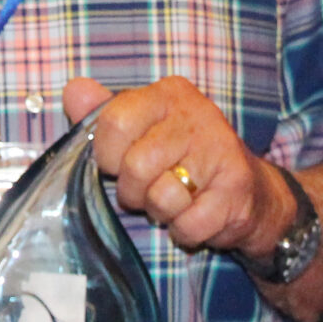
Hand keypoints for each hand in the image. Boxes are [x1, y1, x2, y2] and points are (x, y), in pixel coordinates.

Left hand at [62, 76, 288, 265]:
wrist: (249, 191)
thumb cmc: (182, 158)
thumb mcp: (142, 129)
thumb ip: (104, 112)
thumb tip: (73, 90)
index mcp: (168, 94)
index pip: (114, 122)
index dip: (107, 155)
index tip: (118, 163)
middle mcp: (197, 114)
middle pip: (135, 166)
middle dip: (133, 191)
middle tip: (149, 189)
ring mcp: (221, 150)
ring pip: (161, 197)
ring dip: (160, 211)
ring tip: (174, 201)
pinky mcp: (237, 189)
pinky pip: (189, 224)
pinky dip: (184, 231)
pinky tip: (195, 216)